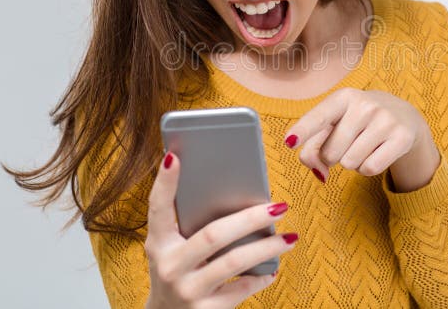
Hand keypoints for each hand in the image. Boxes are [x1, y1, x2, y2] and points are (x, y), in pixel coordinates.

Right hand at [144, 152, 297, 308]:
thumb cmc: (177, 271)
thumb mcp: (171, 249)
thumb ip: (188, 223)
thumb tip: (229, 188)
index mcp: (159, 243)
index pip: (158, 208)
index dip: (164, 183)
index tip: (174, 157)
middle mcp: (170, 266)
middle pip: (213, 235)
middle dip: (250, 218)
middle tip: (279, 206)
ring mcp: (188, 290)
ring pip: (234, 262)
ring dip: (266, 248)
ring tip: (289, 237)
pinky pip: (241, 290)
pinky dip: (260, 277)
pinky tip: (273, 268)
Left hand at [283, 88, 440, 191]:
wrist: (403, 116)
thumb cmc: (357, 121)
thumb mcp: (334, 124)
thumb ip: (314, 146)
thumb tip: (318, 172)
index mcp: (343, 97)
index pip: (319, 117)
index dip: (303, 130)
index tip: (289, 142)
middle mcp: (365, 105)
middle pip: (331, 153)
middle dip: (333, 156)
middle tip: (347, 143)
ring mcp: (385, 120)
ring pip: (350, 163)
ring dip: (352, 163)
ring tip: (363, 146)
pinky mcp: (402, 137)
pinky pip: (369, 169)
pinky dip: (367, 169)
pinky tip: (375, 153)